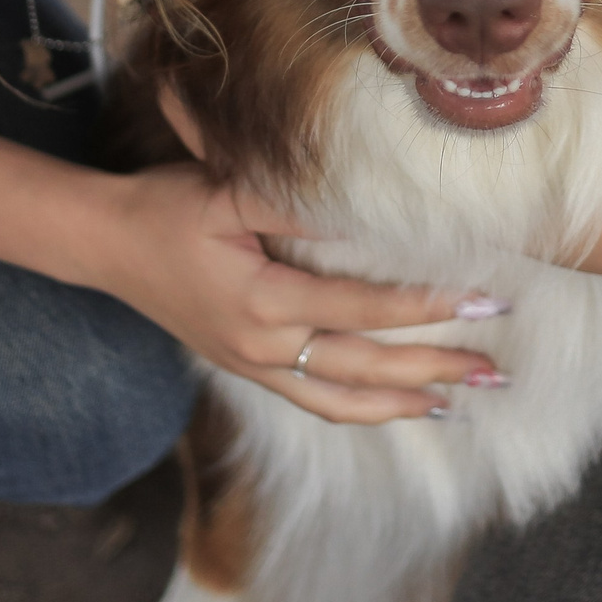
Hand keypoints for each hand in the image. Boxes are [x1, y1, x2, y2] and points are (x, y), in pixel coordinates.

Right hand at [92, 161, 506, 423]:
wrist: (108, 245)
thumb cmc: (169, 208)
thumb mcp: (227, 193)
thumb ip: (294, 205)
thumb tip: (367, 209)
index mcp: (262, 301)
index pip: (361, 310)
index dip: (424, 307)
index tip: (480, 300)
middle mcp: (262, 347)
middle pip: (364, 368)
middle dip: (433, 369)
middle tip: (494, 371)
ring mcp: (254, 366)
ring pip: (341, 400)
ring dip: (404, 402)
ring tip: (461, 403)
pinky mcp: (249, 369)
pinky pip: (315, 401)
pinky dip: (361, 408)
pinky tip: (398, 405)